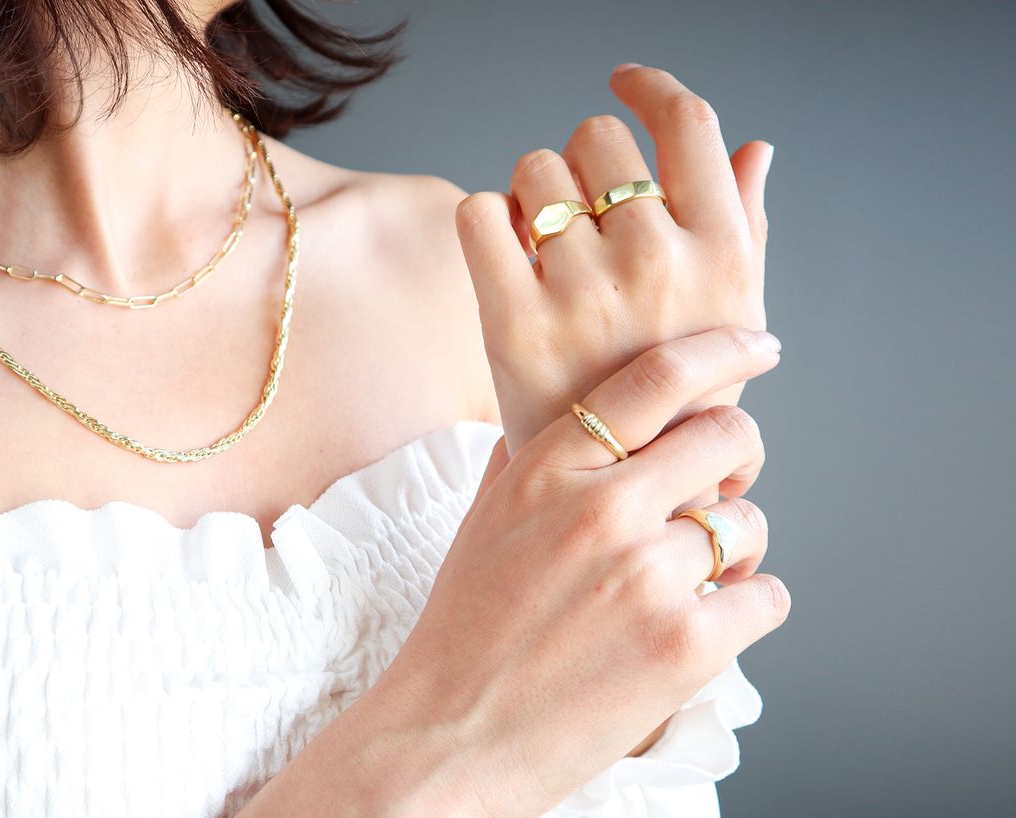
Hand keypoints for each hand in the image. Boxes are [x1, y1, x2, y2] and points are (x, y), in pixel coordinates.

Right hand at [353, 327, 788, 816]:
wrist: (452, 737)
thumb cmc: (463, 631)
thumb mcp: (483, 521)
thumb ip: (528, 458)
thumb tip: (563, 412)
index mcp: (546, 470)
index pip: (656, 378)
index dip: (722, 351)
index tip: (757, 349)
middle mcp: (601, 509)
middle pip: (727, 436)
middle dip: (740, 457)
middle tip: (726, 487)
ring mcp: (648, 576)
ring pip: (752, 523)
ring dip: (736, 548)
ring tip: (694, 579)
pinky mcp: (687, 645)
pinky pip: (766, 596)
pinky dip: (746, 609)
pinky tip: (704, 625)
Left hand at [455, 64, 773, 457]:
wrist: (619, 488)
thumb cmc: (679, 396)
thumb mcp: (732, 314)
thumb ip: (743, 225)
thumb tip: (753, 148)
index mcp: (720, 252)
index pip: (688, 122)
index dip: (651, 87)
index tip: (625, 82)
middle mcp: (656, 262)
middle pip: (599, 137)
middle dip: (584, 162)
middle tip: (583, 212)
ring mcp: (583, 292)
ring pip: (535, 168)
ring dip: (533, 193)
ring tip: (546, 246)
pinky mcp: (514, 323)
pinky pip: (479, 214)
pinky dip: (485, 221)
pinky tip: (505, 254)